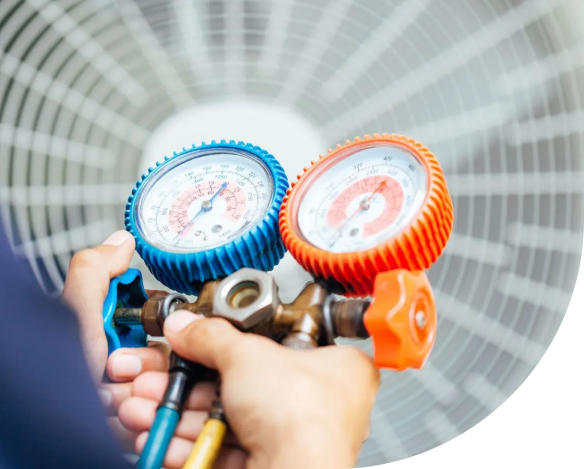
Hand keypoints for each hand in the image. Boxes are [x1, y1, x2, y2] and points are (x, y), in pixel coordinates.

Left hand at [61, 230, 169, 449]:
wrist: (49, 427)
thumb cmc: (52, 377)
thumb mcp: (73, 317)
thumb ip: (94, 273)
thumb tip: (122, 241)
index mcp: (110, 329)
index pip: (157, 320)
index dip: (158, 327)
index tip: (141, 336)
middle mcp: (121, 357)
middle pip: (165, 354)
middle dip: (143, 364)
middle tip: (113, 369)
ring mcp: (127, 389)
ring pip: (163, 384)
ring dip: (139, 391)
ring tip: (110, 397)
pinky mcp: (134, 416)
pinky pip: (157, 409)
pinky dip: (140, 413)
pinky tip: (116, 415)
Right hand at [119, 312, 380, 468]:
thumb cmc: (301, 416)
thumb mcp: (248, 355)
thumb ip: (211, 338)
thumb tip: (188, 326)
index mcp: (333, 366)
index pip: (275, 343)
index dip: (229, 342)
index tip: (194, 341)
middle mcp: (317, 403)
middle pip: (238, 384)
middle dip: (183, 384)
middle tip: (153, 378)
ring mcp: (292, 437)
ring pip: (223, 419)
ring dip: (176, 414)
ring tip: (143, 406)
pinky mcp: (268, 464)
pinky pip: (222, 448)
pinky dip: (188, 443)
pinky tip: (159, 436)